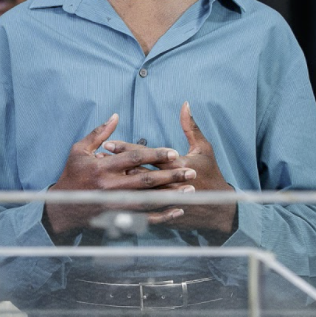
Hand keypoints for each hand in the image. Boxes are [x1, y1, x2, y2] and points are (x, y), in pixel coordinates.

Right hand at [45, 113, 194, 234]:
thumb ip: (99, 134)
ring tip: (190, 189)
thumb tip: (115, 116)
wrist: (62, 207)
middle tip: (191, 171)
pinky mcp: (118, 218)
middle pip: (146, 180)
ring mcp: (115, 205)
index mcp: (101, 168)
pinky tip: (177, 209)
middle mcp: (110, 187)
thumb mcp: (79, 150)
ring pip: (148, 200)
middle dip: (171, 176)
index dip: (154, 154)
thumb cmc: (72, 175)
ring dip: (171, 195)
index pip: (133, 158)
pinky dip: (162, 215)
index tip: (173, 152)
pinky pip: (144, 218)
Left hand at [102, 103, 235, 233]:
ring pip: (135, 190)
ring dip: (116, 181)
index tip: (108, 143)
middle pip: (136, 172)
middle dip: (115, 165)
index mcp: (178, 165)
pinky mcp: (162, 212)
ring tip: (100, 172)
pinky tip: (111, 192)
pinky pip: (140, 205)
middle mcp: (169, 183)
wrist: (218, 209)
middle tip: (97, 157)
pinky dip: (125, 197)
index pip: (146, 155)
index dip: (126, 149)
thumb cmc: (212, 174)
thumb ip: (191, 127)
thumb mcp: (204, 148)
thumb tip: (184, 104)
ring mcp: (165, 200)